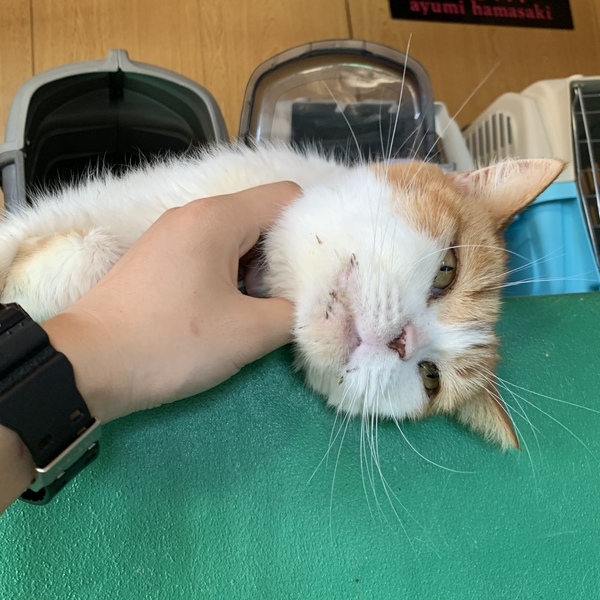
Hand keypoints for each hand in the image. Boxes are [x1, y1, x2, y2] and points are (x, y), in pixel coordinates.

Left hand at [41, 182, 298, 421]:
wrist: (84, 365)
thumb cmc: (170, 342)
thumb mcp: (248, 333)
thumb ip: (295, 313)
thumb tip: (313, 304)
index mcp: (217, 217)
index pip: (287, 197)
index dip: (312, 228)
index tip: (319, 268)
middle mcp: (193, 213)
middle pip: (261, 218)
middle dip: (284, 255)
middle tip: (291, 298)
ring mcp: (171, 234)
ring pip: (236, 238)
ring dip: (257, 270)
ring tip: (259, 310)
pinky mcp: (158, 258)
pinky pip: (210, 254)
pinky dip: (230, 277)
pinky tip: (227, 311)